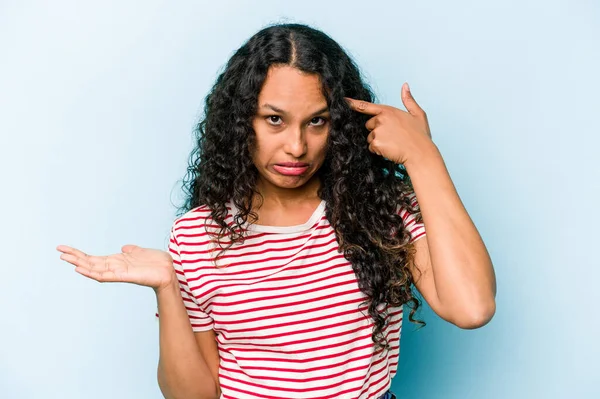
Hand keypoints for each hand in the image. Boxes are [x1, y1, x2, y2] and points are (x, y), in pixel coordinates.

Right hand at [57, 244, 175, 291]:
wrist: (169, 270)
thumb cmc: (157, 263)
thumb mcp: (141, 252)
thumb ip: (132, 250)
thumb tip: (124, 247)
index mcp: (117, 261)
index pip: (94, 258)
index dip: (80, 254)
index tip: (65, 249)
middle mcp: (115, 267)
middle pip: (90, 262)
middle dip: (75, 257)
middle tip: (59, 252)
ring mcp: (118, 272)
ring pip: (94, 269)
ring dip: (80, 263)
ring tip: (65, 259)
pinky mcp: (124, 276)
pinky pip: (105, 275)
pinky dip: (92, 272)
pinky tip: (81, 269)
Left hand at [345, 82, 433, 165]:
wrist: (420, 153)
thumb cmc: (420, 136)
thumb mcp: (418, 114)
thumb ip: (409, 100)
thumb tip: (405, 85)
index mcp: (388, 110)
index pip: (366, 106)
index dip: (353, 103)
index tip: (343, 100)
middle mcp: (381, 119)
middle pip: (369, 125)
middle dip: (377, 131)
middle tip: (393, 136)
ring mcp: (377, 131)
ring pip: (370, 138)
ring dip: (378, 142)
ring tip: (393, 144)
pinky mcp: (376, 143)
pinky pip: (371, 147)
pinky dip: (379, 151)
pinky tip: (390, 150)